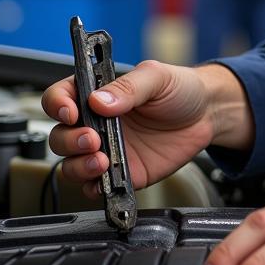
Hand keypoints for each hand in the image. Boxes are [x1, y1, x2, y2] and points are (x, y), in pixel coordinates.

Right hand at [42, 60, 242, 197]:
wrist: (206, 115)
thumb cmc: (180, 89)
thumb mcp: (157, 77)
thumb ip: (129, 87)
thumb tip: (100, 101)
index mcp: (97, 93)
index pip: (60, 97)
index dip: (57, 104)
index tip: (70, 111)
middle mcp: (96, 122)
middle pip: (59, 135)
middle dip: (69, 140)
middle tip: (92, 139)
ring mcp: (107, 150)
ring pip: (71, 165)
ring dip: (79, 166)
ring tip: (102, 160)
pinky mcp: (123, 173)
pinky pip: (96, 187)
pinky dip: (95, 188)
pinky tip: (108, 179)